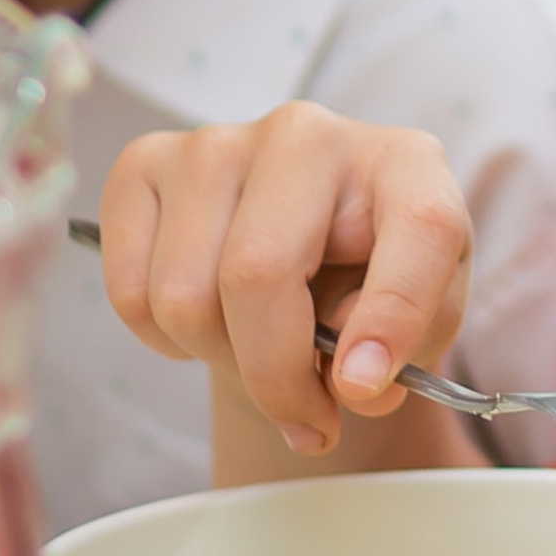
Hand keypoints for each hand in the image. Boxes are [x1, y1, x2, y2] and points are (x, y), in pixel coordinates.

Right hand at [99, 106, 473, 455]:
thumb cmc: (371, 268)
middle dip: (276, 377)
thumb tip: (349, 384)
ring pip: (183, 297)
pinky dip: (166, 340)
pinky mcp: (144, 165)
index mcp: (406, 163)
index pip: (417, 227)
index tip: (364, 390)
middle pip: (257, 272)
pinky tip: (210, 324)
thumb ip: (406, 349)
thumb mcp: (424, 310)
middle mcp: (308, 135)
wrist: (306, 231)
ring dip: (220, 361)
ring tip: (258, 355)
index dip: (393, 317)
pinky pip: (131, 293)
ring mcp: (216, 144)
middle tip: (306, 419)